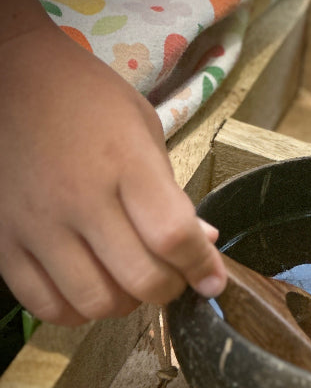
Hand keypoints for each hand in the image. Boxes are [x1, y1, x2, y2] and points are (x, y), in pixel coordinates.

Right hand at [0, 21, 226, 325]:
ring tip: (129, 282)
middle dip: (170, 289)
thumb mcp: (144, 132)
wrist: (10, 77)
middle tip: (173, 278)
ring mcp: (37, 223)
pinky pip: (44, 304)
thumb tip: (204, 243)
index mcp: (124, 163)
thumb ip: (173, 193)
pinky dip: (75, 311)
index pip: (173, 236)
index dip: (202, 268)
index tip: (213, 281)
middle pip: (141, 279)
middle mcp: (79, 197)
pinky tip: (89, 288)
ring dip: (125, 304)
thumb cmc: (86, 101)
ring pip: (95, 301)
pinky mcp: (3, 239)